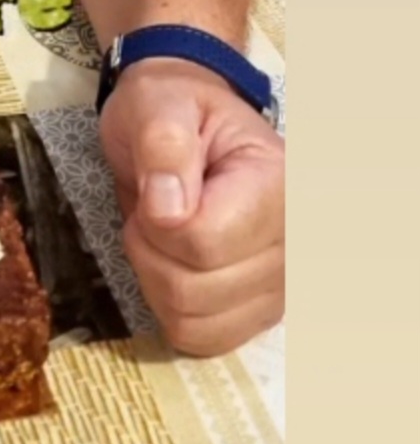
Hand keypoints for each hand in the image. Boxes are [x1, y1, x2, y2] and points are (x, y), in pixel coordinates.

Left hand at [98, 56, 283, 356]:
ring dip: (155, 280)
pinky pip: (201, 340)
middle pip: (195, 290)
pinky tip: (172, 266)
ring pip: (194, 322)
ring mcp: (281, 284)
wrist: (184, 123)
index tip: (155, 189)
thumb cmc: (171, 108)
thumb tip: (167, 210)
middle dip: (150, 250)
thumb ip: (161, 144)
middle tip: (151, 209)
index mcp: (278, 184)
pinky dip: (171, 309)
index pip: (205, 240)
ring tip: (161, 234)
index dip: (157, 223)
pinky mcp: (259, 312)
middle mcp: (294, 242)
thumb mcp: (155, 103)